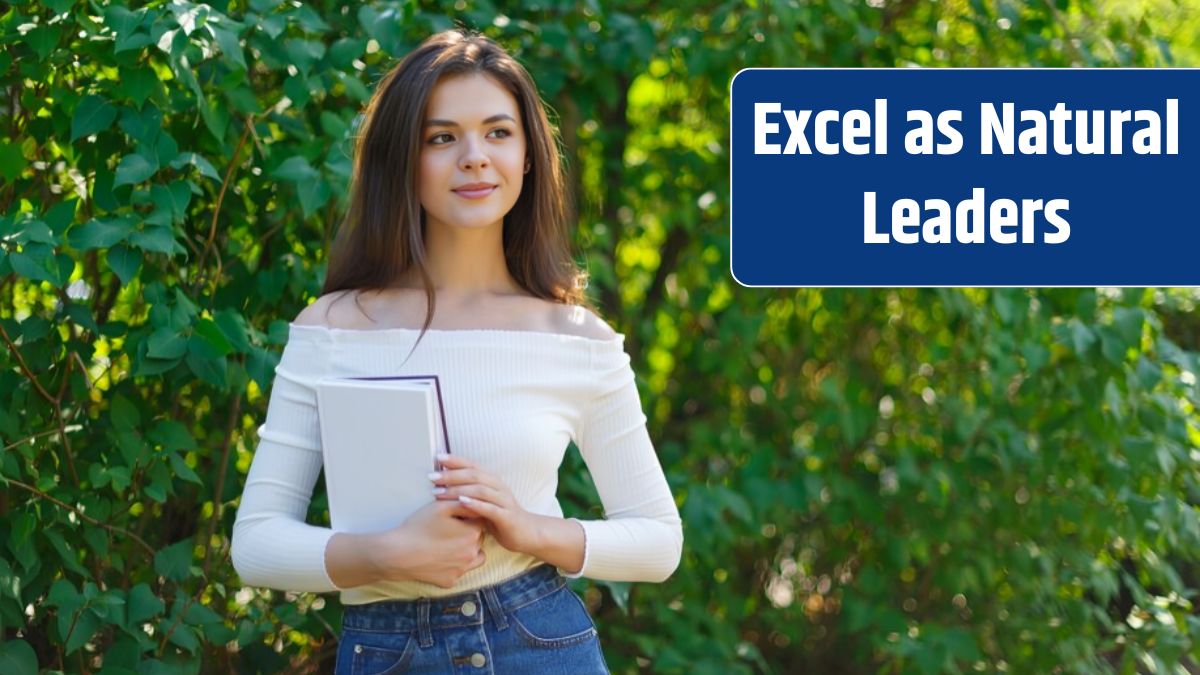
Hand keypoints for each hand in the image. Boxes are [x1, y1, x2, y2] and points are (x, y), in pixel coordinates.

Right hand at [372, 498, 486, 588]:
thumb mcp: (441, 506)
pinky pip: (459, 571)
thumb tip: (476, 502)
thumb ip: (463, 502)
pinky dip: (453, 565)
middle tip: (448, 529)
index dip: (467, 517)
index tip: (454, 517)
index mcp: (472, 533)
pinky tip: (439, 558)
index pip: (480, 521)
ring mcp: (462, 569)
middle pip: (478, 539)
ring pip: (474, 557)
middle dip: (468, 533)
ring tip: (449, 544)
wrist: (398, 554)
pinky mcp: (450, 581)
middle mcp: (472, 553)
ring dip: (467, 550)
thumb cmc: (418, 527)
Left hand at [430, 453, 540, 555]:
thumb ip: (469, 494)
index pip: (473, 465)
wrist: (527, 533)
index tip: (437, 457)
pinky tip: (461, 503)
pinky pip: (490, 508)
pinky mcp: (507, 516)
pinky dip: (475, 504)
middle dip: (451, 475)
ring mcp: (504, 500)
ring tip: (440, 492)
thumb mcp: (484, 503)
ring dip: (458, 489)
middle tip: (432, 476)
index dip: (456, 460)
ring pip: (480, 490)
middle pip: (474, 475)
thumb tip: (444, 485)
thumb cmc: (501, 518)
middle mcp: (499, 487)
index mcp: (493, 481)